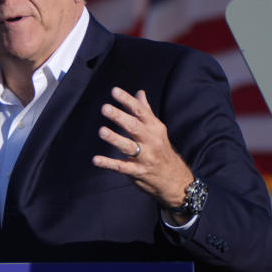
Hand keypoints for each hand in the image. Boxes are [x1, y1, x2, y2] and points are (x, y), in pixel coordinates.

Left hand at [91, 87, 193, 214]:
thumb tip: (139, 92)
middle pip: (134, 127)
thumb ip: (146, 111)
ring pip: (128, 146)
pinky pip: (121, 167)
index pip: (140, 111)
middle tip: (105, 108)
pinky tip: (96, 160)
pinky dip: (108, 163)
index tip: (114, 91)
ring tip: (101, 131)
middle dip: (120, 117)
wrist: (175, 180)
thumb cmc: (161, 150)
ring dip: (115, 139)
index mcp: (155, 128)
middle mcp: (151, 141)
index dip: (127, 101)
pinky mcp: (137, 171)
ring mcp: (145, 157)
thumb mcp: (157, 130)